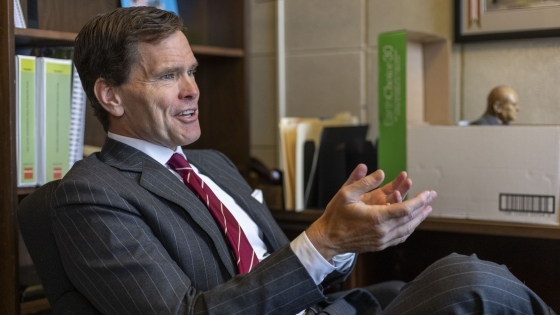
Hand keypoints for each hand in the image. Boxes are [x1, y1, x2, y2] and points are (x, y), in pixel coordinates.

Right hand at [305, 164, 435, 260]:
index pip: (405, 209)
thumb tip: (380, 173)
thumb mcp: (346, 194)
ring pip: (407, 230)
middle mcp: (383, 231)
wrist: (328, 239)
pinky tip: (412, 223)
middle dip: (422, 206)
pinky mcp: (379, 245)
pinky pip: (400, 237)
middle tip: (432, 197)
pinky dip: (409, 229)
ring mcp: (382, 240)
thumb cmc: (336, 216)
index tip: (428, 193)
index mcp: (377, 217)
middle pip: (410, 219)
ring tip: (427, 209)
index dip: (419, 200)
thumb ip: (364, 182)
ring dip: (418, 219)